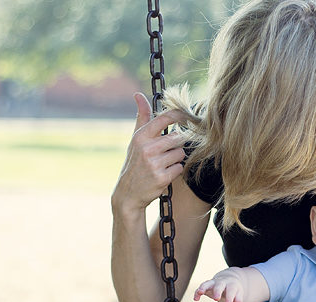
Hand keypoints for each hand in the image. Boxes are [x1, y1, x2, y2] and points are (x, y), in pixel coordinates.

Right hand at [112, 92, 186, 215]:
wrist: (128, 193)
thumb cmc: (134, 163)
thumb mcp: (135, 140)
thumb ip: (141, 117)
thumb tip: (138, 94)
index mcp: (141, 137)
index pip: (164, 118)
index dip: (179, 115)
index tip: (187, 116)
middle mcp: (147, 149)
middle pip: (178, 138)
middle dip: (176, 144)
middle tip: (166, 152)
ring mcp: (155, 164)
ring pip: (180, 153)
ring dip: (176, 158)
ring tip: (163, 164)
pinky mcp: (162, 178)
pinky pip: (180, 168)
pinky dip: (175, 171)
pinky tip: (164, 173)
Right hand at [193, 269, 247, 301]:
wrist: (229, 278)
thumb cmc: (234, 288)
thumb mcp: (238, 293)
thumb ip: (239, 300)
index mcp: (231, 284)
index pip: (231, 289)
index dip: (230, 296)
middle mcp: (221, 282)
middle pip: (219, 285)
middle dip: (217, 291)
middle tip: (216, 298)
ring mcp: (213, 283)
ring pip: (207, 283)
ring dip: (203, 287)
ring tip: (200, 292)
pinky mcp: (206, 286)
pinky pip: (200, 288)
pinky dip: (197, 292)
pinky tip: (196, 299)